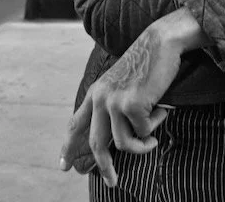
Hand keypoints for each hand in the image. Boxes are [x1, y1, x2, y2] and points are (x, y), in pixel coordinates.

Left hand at [59, 25, 180, 186]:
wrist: (160, 43)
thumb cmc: (146, 64)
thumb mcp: (121, 85)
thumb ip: (114, 107)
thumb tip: (118, 141)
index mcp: (95, 93)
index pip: (75, 124)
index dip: (68, 147)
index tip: (64, 167)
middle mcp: (100, 99)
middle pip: (96, 144)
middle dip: (105, 167)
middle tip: (113, 182)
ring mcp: (114, 102)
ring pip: (124, 143)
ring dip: (142, 145)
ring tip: (154, 138)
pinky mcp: (132, 105)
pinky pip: (144, 132)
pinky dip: (155, 125)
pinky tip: (161, 109)